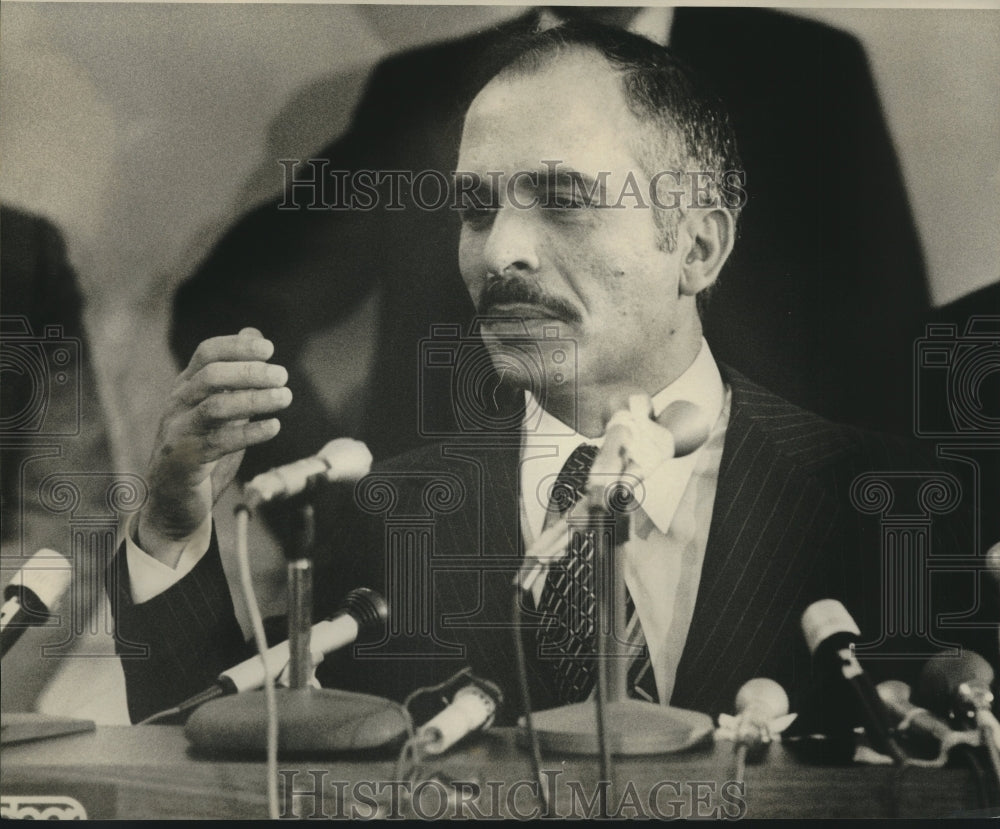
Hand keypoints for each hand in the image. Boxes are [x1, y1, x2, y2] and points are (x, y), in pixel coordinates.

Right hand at [137, 328, 291, 565]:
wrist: (173, 498)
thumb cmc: (200, 446)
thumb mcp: (218, 406)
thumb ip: (235, 375)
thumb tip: (254, 334)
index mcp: (186, 387)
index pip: (207, 353)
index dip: (237, 347)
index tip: (269, 349)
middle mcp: (178, 405)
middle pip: (211, 376)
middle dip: (249, 372)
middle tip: (282, 376)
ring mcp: (179, 432)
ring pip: (215, 408)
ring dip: (254, 400)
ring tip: (284, 398)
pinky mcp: (186, 460)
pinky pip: (219, 442)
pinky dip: (250, 432)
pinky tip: (273, 427)